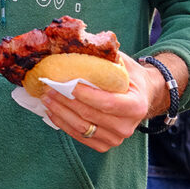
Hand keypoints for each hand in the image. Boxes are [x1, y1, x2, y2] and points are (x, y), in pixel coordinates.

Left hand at [41, 52, 159, 151]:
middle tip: (49, 88)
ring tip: (46, 98)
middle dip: (66, 101)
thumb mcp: (124, 63)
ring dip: (61, 113)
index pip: (107, 103)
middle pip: (90, 115)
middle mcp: (127, 127)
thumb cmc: (130, 77)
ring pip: (82, 127)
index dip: (86, 95)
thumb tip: (80, 43)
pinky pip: (80, 136)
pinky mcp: (104, 145)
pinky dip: (63, 124)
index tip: (68, 84)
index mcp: (136, 106)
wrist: (142, 97)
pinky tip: (52, 112)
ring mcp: (116, 139)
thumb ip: (106, 56)